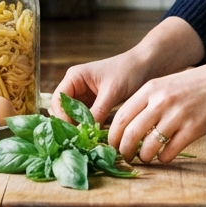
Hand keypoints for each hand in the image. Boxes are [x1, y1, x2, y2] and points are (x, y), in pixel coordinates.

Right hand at [53, 16, 205, 125]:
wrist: (147, 66)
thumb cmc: (128, 71)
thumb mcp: (112, 92)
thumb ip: (97, 111)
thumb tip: (85, 132)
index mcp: (74, 77)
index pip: (58, 101)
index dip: (63, 117)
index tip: (75, 132)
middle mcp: (75, 86)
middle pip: (63, 110)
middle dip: (70, 124)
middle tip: (80, 140)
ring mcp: (84, 95)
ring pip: (74, 116)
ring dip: (79, 127)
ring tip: (88, 140)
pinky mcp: (94, 103)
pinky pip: (85, 118)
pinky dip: (89, 126)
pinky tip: (95, 136)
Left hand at [108, 61, 205, 164]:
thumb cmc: (193, 84)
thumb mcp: (165, 84)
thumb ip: (147, 101)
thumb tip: (127, 125)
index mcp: (150, 89)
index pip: (121, 116)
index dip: (113, 135)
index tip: (114, 144)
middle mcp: (161, 102)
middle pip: (130, 133)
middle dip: (124, 150)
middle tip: (125, 155)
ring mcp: (177, 116)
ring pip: (148, 147)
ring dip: (143, 157)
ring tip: (145, 157)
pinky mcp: (192, 130)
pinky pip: (169, 152)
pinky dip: (163, 158)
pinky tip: (164, 156)